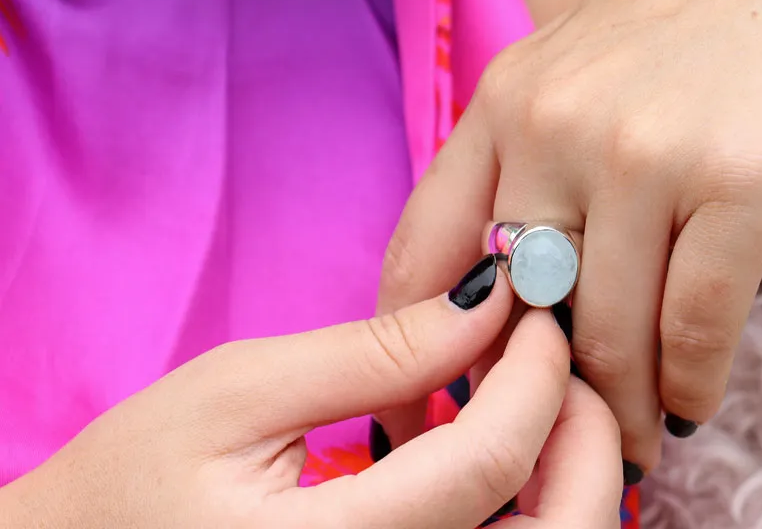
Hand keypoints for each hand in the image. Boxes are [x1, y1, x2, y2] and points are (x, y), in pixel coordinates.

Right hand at [0, 259, 621, 528]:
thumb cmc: (135, 479)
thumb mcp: (238, 393)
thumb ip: (368, 353)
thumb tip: (481, 302)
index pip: (493, 462)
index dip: (534, 369)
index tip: (531, 301)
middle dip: (583, 433)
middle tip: (553, 351)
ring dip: (570, 469)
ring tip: (530, 389)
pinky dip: (532, 504)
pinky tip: (498, 445)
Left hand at [377, 0, 761, 477]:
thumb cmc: (674, 33)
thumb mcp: (565, 74)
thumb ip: (516, 164)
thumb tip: (490, 290)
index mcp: (501, 102)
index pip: (424, 247)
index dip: (411, 343)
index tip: (427, 405)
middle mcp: (553, 125)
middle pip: (516, 305)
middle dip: (529, 389)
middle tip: (548, 433)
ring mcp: (638, 153)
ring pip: (605, 331)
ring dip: (616, 406)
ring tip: (625, 434)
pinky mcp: (732, 180)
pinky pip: (692, 324)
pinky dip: (687, 382)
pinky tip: (685, 399)